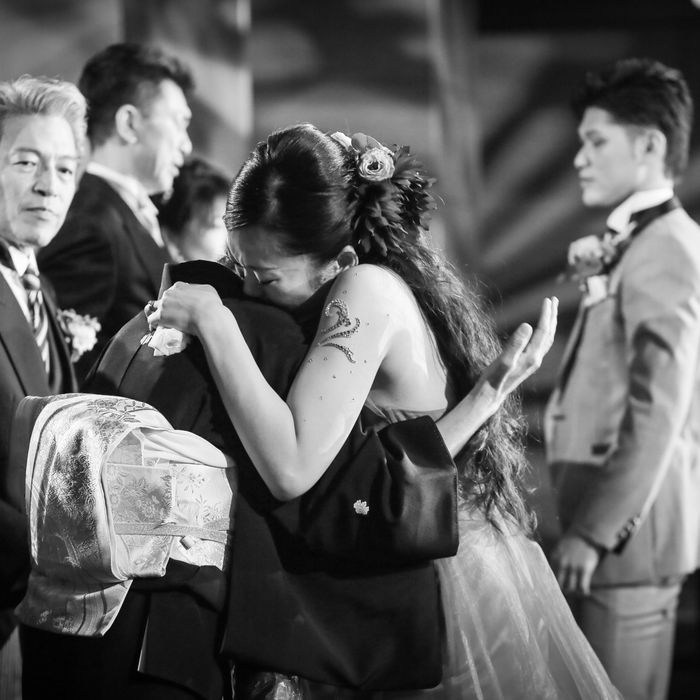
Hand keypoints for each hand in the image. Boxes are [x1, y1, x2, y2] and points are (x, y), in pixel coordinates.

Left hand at [145, 282, 222, 335]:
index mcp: (180, 286)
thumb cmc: (211, 304)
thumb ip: (200, 290)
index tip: (182, 306)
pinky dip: (154, 324)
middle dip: (168, 306)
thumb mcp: (209, 290)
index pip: (174, 291)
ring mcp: (163, 304)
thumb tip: (199, 294)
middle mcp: (169, 292)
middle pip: (164, 299)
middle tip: (176, 315)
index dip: (177, 299)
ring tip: (165, 322)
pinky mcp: (161, 316)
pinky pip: (151, 320)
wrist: (208, 315)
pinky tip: (158, 328)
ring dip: (158, 314)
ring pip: (154, 308)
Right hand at [472, 296, 557, 416]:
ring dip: (550, 324)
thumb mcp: (503, 361)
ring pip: (546, 339)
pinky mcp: (527, 364)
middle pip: (549, 334)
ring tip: (550, 311)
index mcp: (532, 357)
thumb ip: (515, 344)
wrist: (490, 396)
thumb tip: (528, 325)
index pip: (543, 331)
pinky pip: (540, 344)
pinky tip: (539, 330)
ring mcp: (532, 362)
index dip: (545, 315)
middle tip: (553, 299)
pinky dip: (543, 333)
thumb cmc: (494, 379)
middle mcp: (536, 359)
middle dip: (552, 316)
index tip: (547, 299)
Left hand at [551, 533, 601, 595]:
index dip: (555, 585)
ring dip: (574, 593)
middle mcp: (562, 564)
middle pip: (560, 585)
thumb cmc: (573, 541)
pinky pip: (582, 587)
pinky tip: (586, 592)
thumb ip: (557, 560)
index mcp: (555, 558)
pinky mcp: (584, 569)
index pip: (551, 577)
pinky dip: (584, 592)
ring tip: (578, 593)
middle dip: (564, 591)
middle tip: (569, 593)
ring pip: (571, 588)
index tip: (559, 589)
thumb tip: (554, 574)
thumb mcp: (560, 548)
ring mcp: (573, 567)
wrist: (586, 532)